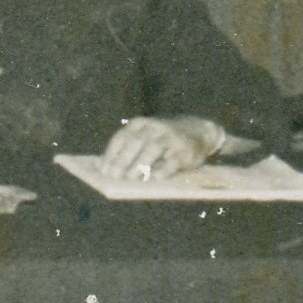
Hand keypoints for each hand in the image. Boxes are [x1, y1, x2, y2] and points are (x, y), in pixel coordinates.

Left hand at [98, 117, 216, 182]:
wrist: (199, 131)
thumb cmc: (163, 140)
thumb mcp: (145, 138)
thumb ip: (128, 150)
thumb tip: (106, 168)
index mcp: (140, 124)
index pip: (122, 137)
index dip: (111, 154)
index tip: (103, 170)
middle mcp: (155, 127)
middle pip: (135, 142)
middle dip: (123, 160)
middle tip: (114, 176)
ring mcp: (171, 136)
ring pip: (153, 148)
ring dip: (140, 164)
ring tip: (131, 178)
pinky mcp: (186, 149)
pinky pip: (173, 160)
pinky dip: (164, 169)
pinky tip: (155, 178)